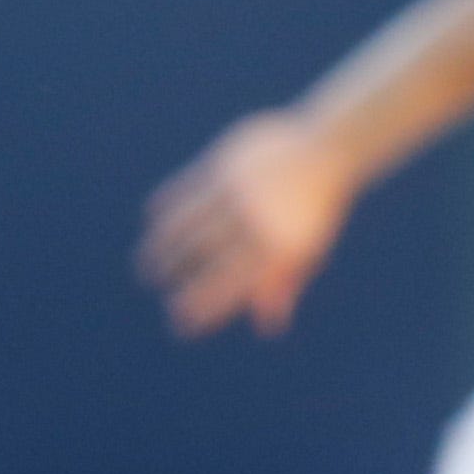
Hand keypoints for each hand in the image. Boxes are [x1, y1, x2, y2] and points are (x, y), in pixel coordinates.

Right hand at [140, 112, 356, 338]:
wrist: (326, 148)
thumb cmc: (318, 208)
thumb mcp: (307, 249)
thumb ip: (282, 285)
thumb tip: (266, 326)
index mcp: (276, 246)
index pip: (229, 284)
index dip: (202, 306)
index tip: (180, 320)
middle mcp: (252, 220)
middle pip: (201, 254)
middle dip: (173, 274)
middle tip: (154, 284)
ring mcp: (234, 191)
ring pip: (184, 224)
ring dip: (160, 246)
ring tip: (147, 261)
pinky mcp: (221, 164)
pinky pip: (183, 189)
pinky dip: (164, 206)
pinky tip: (153, 219)